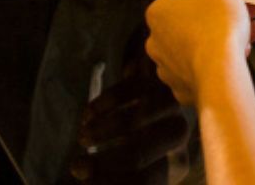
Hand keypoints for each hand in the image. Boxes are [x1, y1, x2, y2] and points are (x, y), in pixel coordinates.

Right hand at [69, 66, 190, 182]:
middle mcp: (179, 136)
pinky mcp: (157, 80)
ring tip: (81, 139)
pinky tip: (87, 115)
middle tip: (76, 166)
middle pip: (138, 156)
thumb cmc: (144, 136)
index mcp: (176, 164)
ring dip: (101, 132)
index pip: (144, 181)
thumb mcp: (137, 159)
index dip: (110, 183)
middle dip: (102, 163)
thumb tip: (82, 177)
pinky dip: (104, 104)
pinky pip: (127, 91)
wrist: (159, 93)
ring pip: (133, 122)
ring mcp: (171, 106)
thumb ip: (113, 173)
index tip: (81, 181)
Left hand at [143, 0, 254, 105]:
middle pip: (198, 23)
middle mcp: (157, 40)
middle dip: (225, 19)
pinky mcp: (182, 86)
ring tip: (251, 34)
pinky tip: (238, 55)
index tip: (230, 1)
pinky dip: (220, 63)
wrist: (221, 74)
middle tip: (246, 15)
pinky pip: (204, 69)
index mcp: (159, 12)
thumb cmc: (217, 32)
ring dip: (226, 40)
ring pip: (202, 47)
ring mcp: (168, 66)